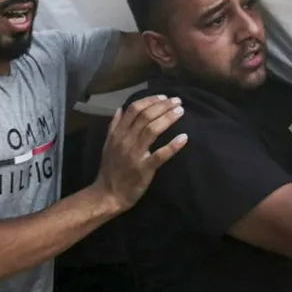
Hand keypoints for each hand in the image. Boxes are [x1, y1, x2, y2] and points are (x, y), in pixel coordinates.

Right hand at [97, 95, 187, 211]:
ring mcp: (135, 154)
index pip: (134, 109)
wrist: (108, 194)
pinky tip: (184, 137)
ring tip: (180, 111)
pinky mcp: (144, 168)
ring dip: (168, 118)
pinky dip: (172, 145)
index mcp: (117, 134)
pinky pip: (160, 155)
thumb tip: (119, 108)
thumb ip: (113, 126)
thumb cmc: (110, 169)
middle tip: (177, 101)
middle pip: (145, 116)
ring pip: (152, 130)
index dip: (150, 100)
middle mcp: (125, 141)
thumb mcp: (107, 145)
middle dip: (162, 106)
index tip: (163, 97)